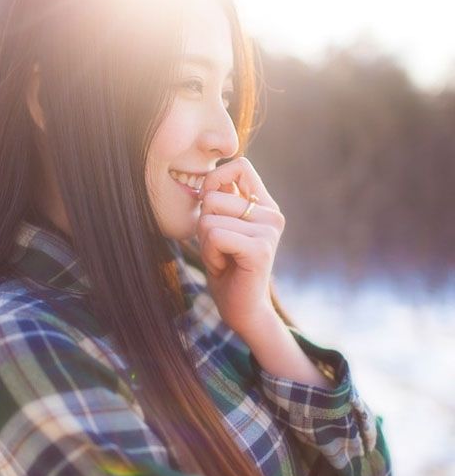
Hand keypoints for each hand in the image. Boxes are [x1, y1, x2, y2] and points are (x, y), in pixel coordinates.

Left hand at [196, 155, 285, 339]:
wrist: (242, 309)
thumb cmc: (227, 268)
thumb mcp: (221, 227)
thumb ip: (220, 202)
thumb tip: (206, 179)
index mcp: (264, 205)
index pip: (240, 166)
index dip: (214, 179)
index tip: (208, 205)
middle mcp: (271, 215)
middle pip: (214, 196)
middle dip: (203, 225)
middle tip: (219, 248)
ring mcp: (268, 231)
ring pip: (209, 219)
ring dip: (206, 244)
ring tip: (223, 259)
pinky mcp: (260, 249)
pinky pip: (215, 236)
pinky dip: (210, 254)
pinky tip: (224, 266)